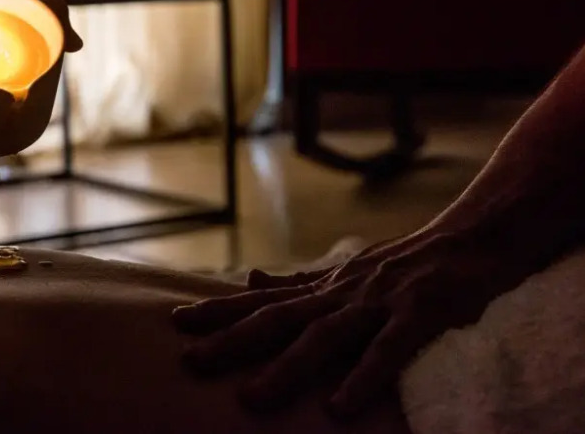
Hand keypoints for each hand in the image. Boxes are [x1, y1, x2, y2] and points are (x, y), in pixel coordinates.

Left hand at [172, 229, 528, 417]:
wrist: (471, 238)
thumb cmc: (404, 262)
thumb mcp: (345, 269)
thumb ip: (300, 281)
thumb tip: (252, 279)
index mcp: (325, 285)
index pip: (263, 299)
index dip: (219, 310)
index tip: (176, 321)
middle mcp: (341, 291)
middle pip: (278, 318)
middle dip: (232, 340)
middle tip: (191, 362)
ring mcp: (378, 301)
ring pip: (324, 336)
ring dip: (286, 368)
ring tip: (250, 399)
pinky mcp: (419, 313)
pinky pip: (388, 350)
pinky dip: (363, 377)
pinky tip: (338, 408)